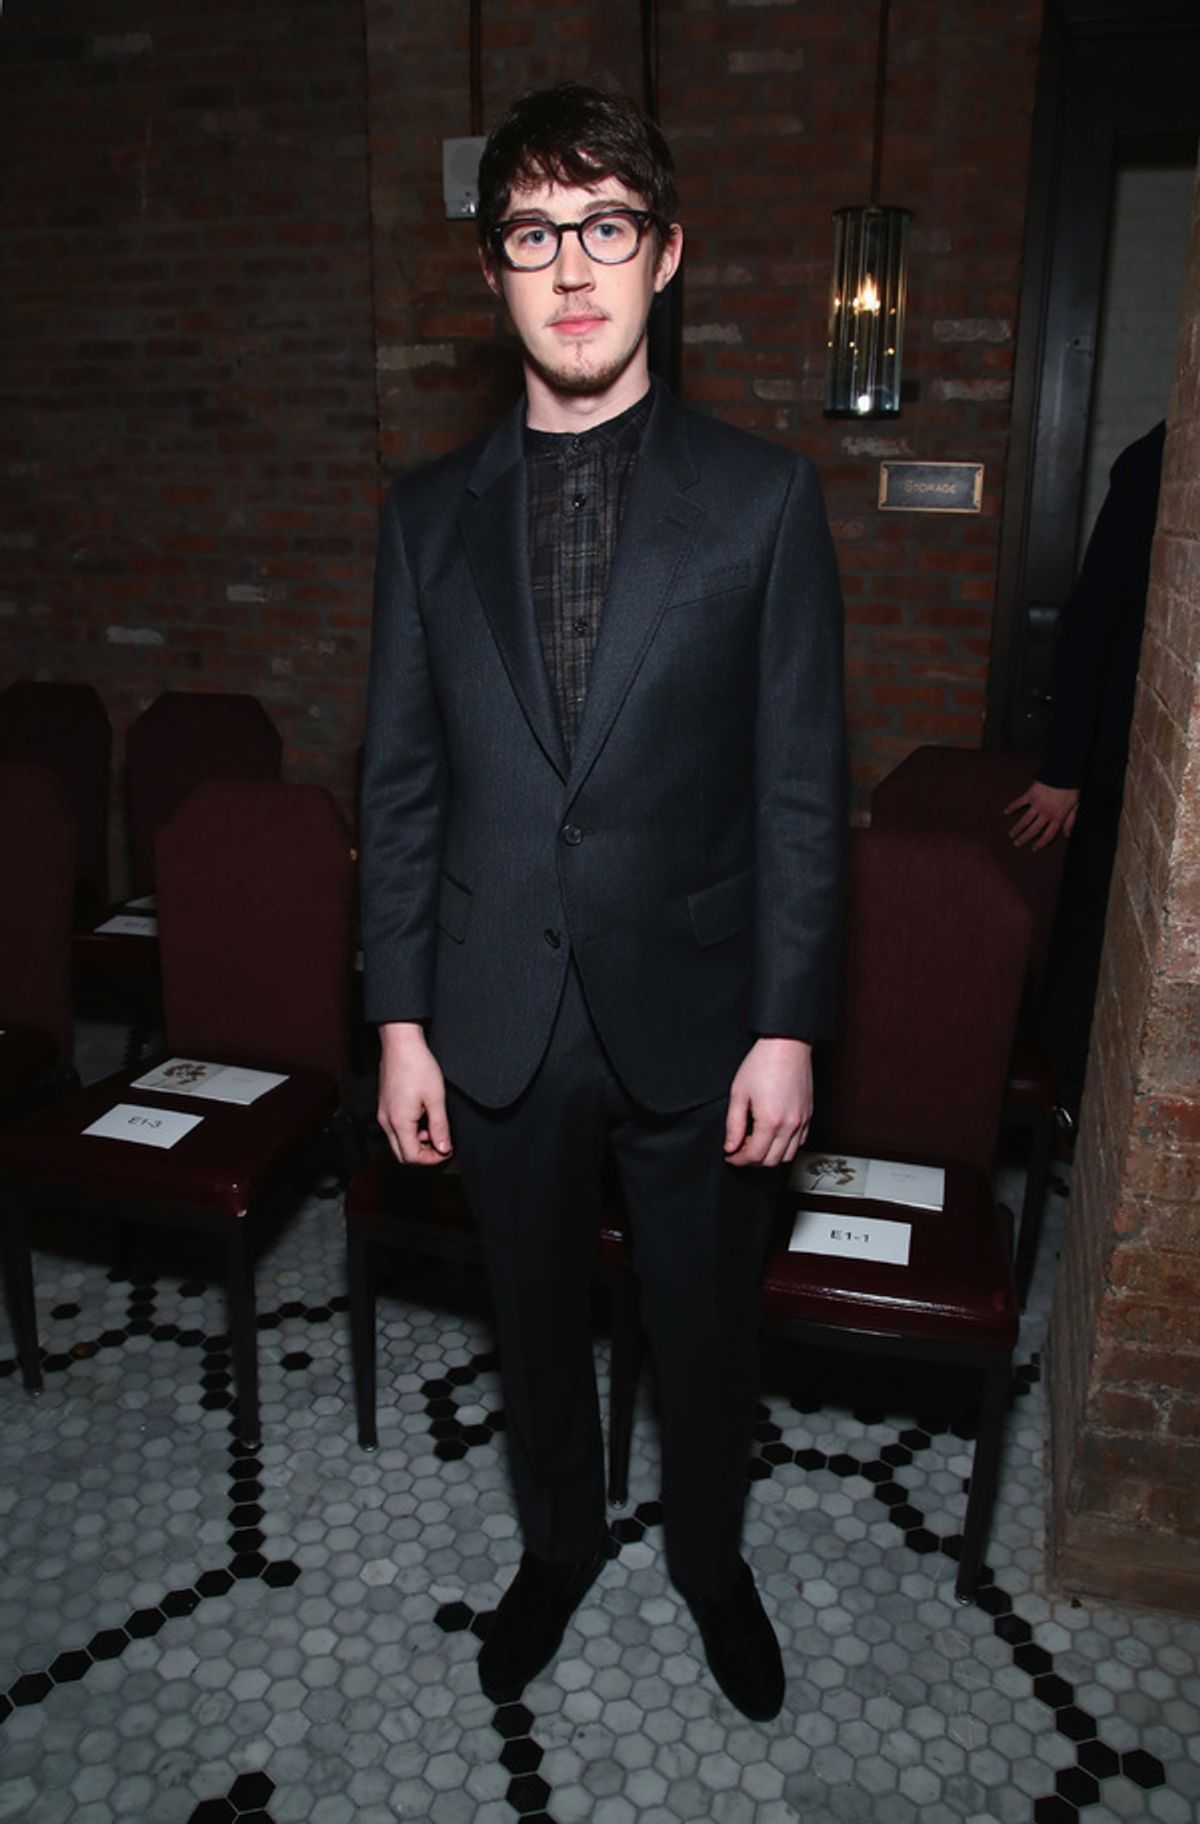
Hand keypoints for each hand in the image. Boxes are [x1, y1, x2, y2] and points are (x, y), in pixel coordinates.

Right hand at [377, 1021, 451, 1164]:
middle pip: (402, 1154)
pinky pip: (395, 1129)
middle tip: (441, 1145)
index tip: (446, 1150)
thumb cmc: (417, 1065)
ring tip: (434, 1128)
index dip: (431, 1159)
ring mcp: (383, 1114)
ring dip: (417, 1142)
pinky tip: (423, 1117)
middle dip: (423, 1155)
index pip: (412, 1157)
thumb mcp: (436, 1098)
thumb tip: (444, 1148)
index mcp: (399, 1122)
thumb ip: (440, 1127)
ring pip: (398, 1142)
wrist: (401, 1044)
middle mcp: (386, 1121)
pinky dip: (410, 1131)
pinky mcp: (384, 1106)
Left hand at [724, 1037, 812, 1167]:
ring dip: (770, 1155)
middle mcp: (790, 1125)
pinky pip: (800, 1142)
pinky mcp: (808, 1114)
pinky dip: (786, 1146)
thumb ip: (734, 1124)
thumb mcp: (739, 1093)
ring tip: (756, 1142)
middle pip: (771, 1160)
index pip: (754, 1156)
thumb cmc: (763, 1063)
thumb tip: (731, 1146)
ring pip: (788, 1155)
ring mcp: (802, 1121)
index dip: (738, 1159)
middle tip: (740, 1149)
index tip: (730, 1155)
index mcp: (770, 1121)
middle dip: (752, 1160)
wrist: (787, 1045)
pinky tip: (773, 1135)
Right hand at [1004, 780, 1078, 849]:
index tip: (1033, 849)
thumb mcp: (1076, 807)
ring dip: (1017, 828)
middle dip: (1024, 838)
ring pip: (1025, 820)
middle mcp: (1046, 813)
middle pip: (1033, 830)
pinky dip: (1012, 807)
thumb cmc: (1071, 789)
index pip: (1048, 835)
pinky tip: (1006, 812)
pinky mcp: (1031, 794)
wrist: (1065, 773)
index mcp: (1058, 817)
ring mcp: (1037, 804)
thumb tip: (1068, 835)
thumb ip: (1071, 821)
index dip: (1040, 844)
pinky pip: (1019, 803)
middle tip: (1017, 843)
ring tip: (1011, 834)